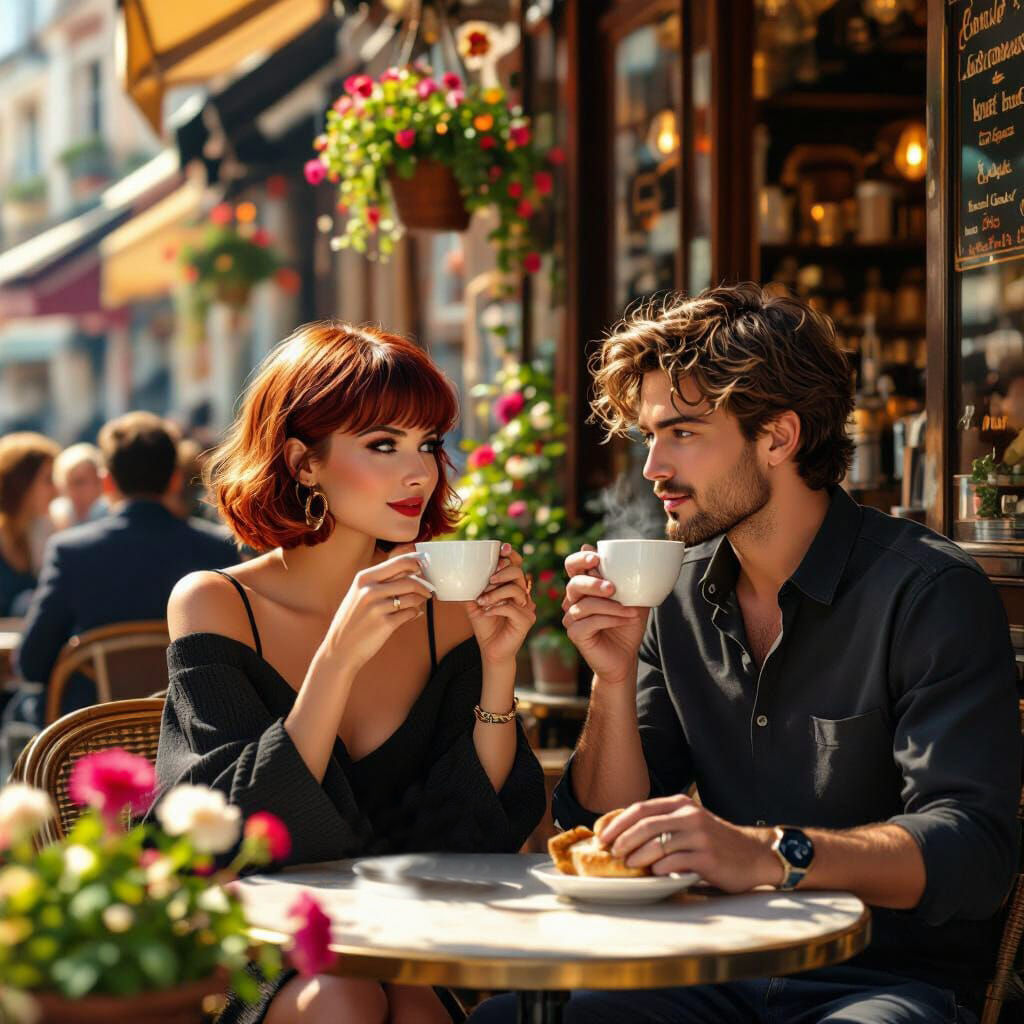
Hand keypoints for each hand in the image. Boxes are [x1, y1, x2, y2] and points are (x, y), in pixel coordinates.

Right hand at [323, 547, 434, 671]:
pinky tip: (412, 614)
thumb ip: (380, 582)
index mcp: (364, 578)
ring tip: (418, 603)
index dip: (417, 563)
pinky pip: (411, 613)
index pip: (399, 562)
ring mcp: (378, 607)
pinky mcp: (386, 624)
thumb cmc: (351, 621)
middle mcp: (370, 590)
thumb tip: (410, 572)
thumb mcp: (358, 594)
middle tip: (428, 589)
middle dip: (424, 585)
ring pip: (413, 597)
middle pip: (410, 579)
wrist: (340, 649)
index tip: (424, 567)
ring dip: (421, 600)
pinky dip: (415, 613)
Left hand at [466, 543, 535, 664]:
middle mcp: (523, 595)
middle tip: (489, 579)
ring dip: (496, 593)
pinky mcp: (526, 620)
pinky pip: (512, 608)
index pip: (517, 565)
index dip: (512, 555)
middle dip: (502, 573)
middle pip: (518, 573)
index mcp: (513, 587)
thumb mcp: (475, 604)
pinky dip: (497, 608)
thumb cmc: (485, 626)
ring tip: (483, 601)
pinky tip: (487, 612)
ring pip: (515, 590)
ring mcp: (527, 608)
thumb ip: (472, 589)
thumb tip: (459, 574)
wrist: (491, 650)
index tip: (502, 548)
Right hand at [562, 545, 647, 685]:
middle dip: (593, 583)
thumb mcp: (632, 599)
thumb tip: (629, 561)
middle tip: (612, 588)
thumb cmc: (627, 624)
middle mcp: (573, 600)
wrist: (626, 656)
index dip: (580, 559)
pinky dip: (610, 619)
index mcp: (585, 587)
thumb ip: (627, 581)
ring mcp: (572, 617)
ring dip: (611, 606)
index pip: (573, 566)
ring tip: (631, 611)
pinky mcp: (574, 633)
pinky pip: (589, 622)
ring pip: (585, 605)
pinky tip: (625, 620)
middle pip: (574, 584)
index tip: (596, 558)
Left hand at [596, 795, 780, 892]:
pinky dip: (659, 868)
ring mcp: (699, 836)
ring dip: (637, 856)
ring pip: (657, 843)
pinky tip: (653, 874)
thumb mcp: (689, 824)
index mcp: (681, 804)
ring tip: (628, 864)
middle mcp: (689, 816)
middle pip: (645, 824)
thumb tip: (623, 835)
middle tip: (610, 852)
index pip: (640, 808)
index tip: (602, 836)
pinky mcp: (707, 857)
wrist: (753, 855)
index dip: (618, 822)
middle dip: (622, 839)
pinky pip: (674, 862)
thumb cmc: (715, 842)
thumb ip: (663, 824)